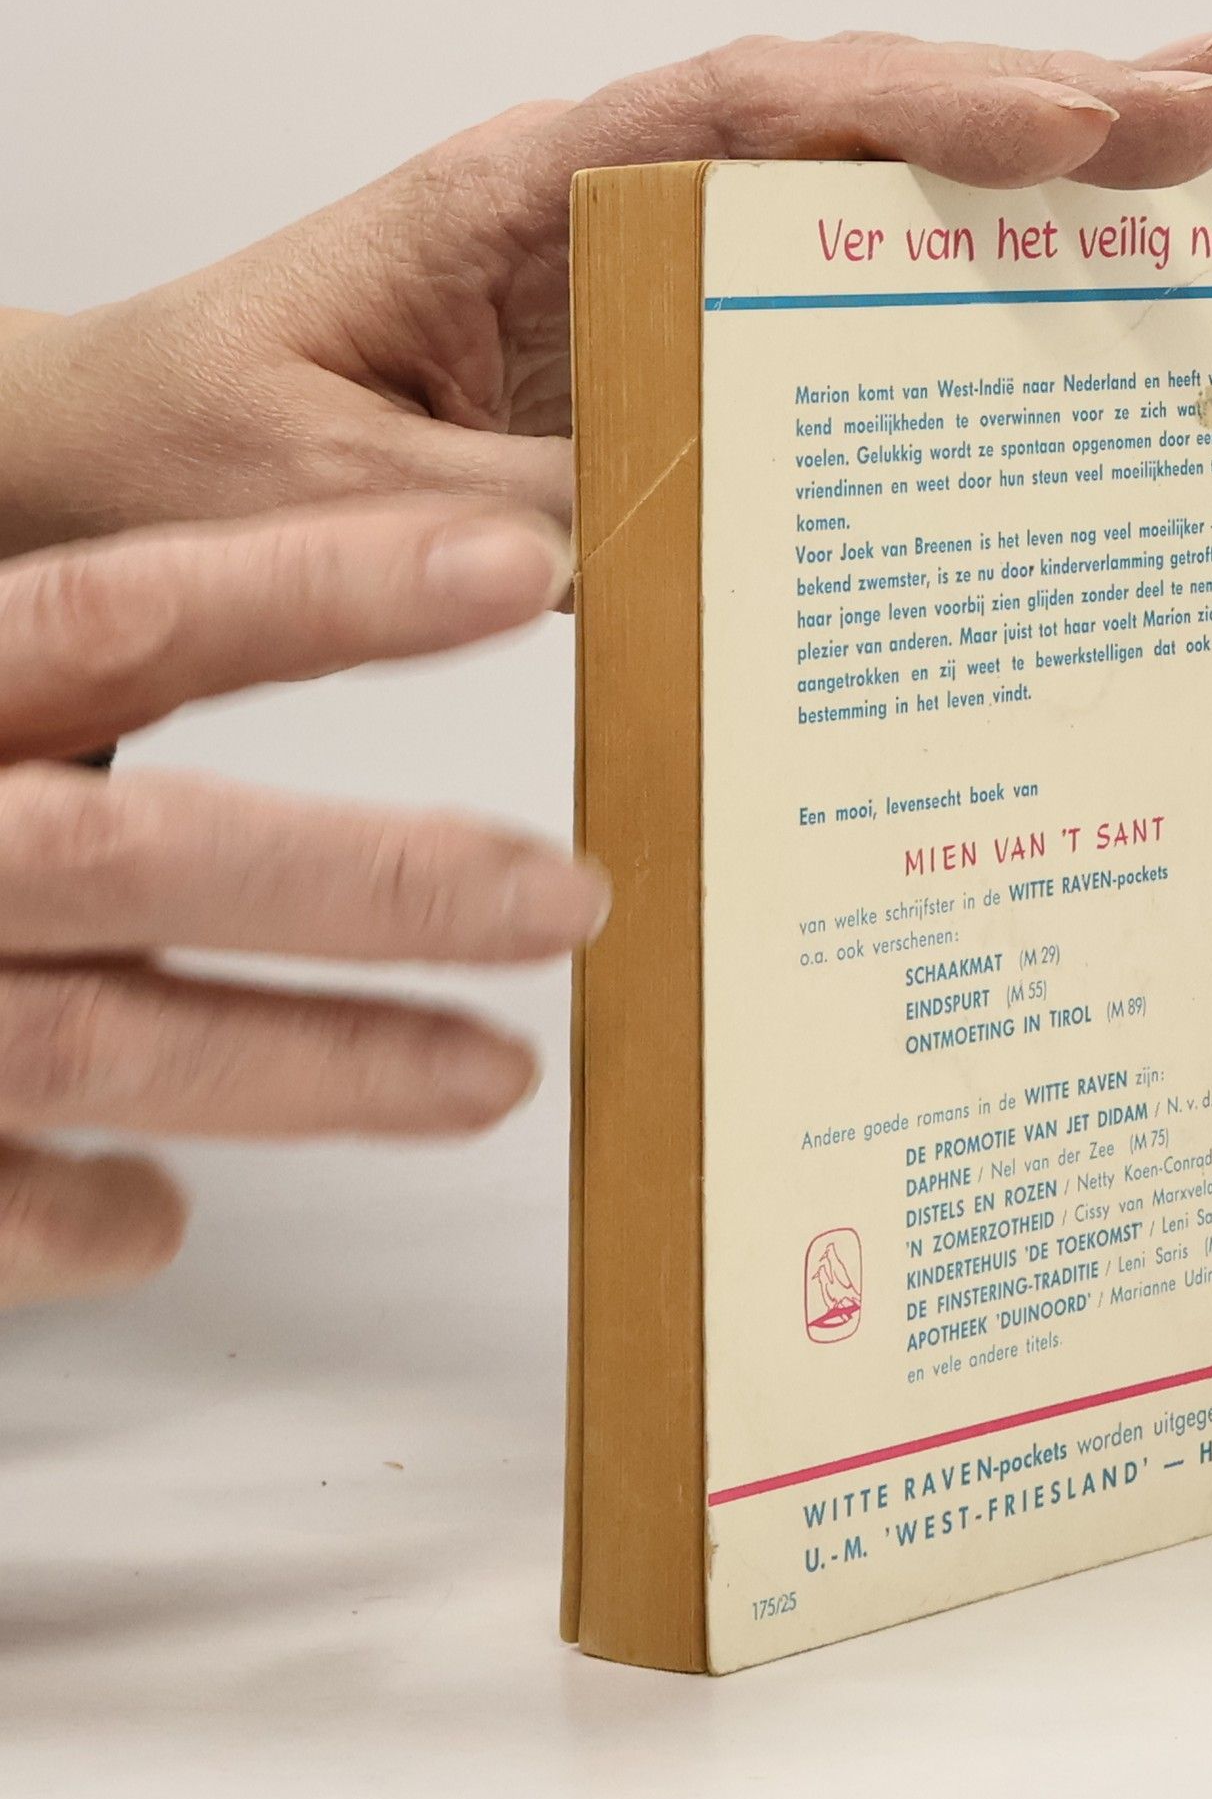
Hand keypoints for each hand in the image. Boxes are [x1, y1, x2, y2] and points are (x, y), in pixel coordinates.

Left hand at [0, 30, 1211, 554]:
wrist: (128, 467)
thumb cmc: (204, 447)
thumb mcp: (351, 486)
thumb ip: (522, 502)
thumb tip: (705, 523)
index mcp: (530, 193)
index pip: (760, 117)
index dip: (929, 115)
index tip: (1077, 132)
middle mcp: (611, 207)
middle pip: (851, 124)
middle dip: (1041, 109)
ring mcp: (650, 277)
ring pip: (857, 197)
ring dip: (1021, 179)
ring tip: (1183, 156)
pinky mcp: (661, 358)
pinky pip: (819, 312)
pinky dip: (936, 292)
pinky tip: (1036, 293)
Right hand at [0, 499, 608, 1308]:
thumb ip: (40, 678)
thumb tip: (218, 657)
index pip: (128, 617)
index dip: (327, 591)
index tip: (520, 575)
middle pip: (151, 846)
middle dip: (377, 877)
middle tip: (572, 895)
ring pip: (106, 1039)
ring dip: (317, 1065)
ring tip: (494, 1078)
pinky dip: (74, 1219)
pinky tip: (159, 1223)